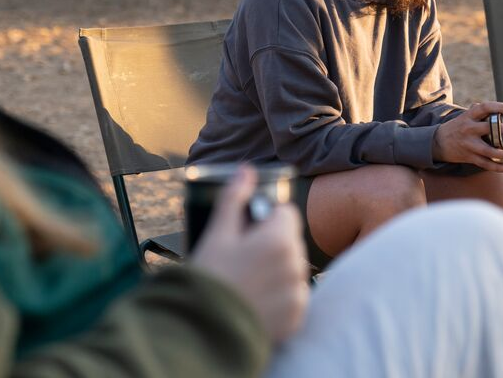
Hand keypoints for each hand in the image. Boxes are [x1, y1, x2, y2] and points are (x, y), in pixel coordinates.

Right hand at [190, 166, 309, 343]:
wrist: (204, 333)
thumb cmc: (209, 279)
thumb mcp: (217, 234)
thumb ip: (234, 198)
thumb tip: (246, 171)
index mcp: (279, 239)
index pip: (287, 213)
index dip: (267, 218)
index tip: (248, 231)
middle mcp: (296, 264)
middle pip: (291, 241)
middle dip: (272, 244)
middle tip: (242, 258)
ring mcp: (298, 293)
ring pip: (292, 269)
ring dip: (277, 270)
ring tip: (247, 281)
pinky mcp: (297, 317)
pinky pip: (293, 296)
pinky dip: (280, 296)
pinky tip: (256, 300)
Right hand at [431, 101, 502, 171]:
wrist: (438, 142)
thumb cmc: (457, 127)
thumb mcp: (465, 117)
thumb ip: (479, 112)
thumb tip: (497, 107)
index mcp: (468, 117)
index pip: (484, 107)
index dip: (498, 107)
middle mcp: (468, 129)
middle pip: (489, 128)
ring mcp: (469, 144)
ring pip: (489, 151)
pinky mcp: (469, 157)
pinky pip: (486, 164)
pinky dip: (498, 167)